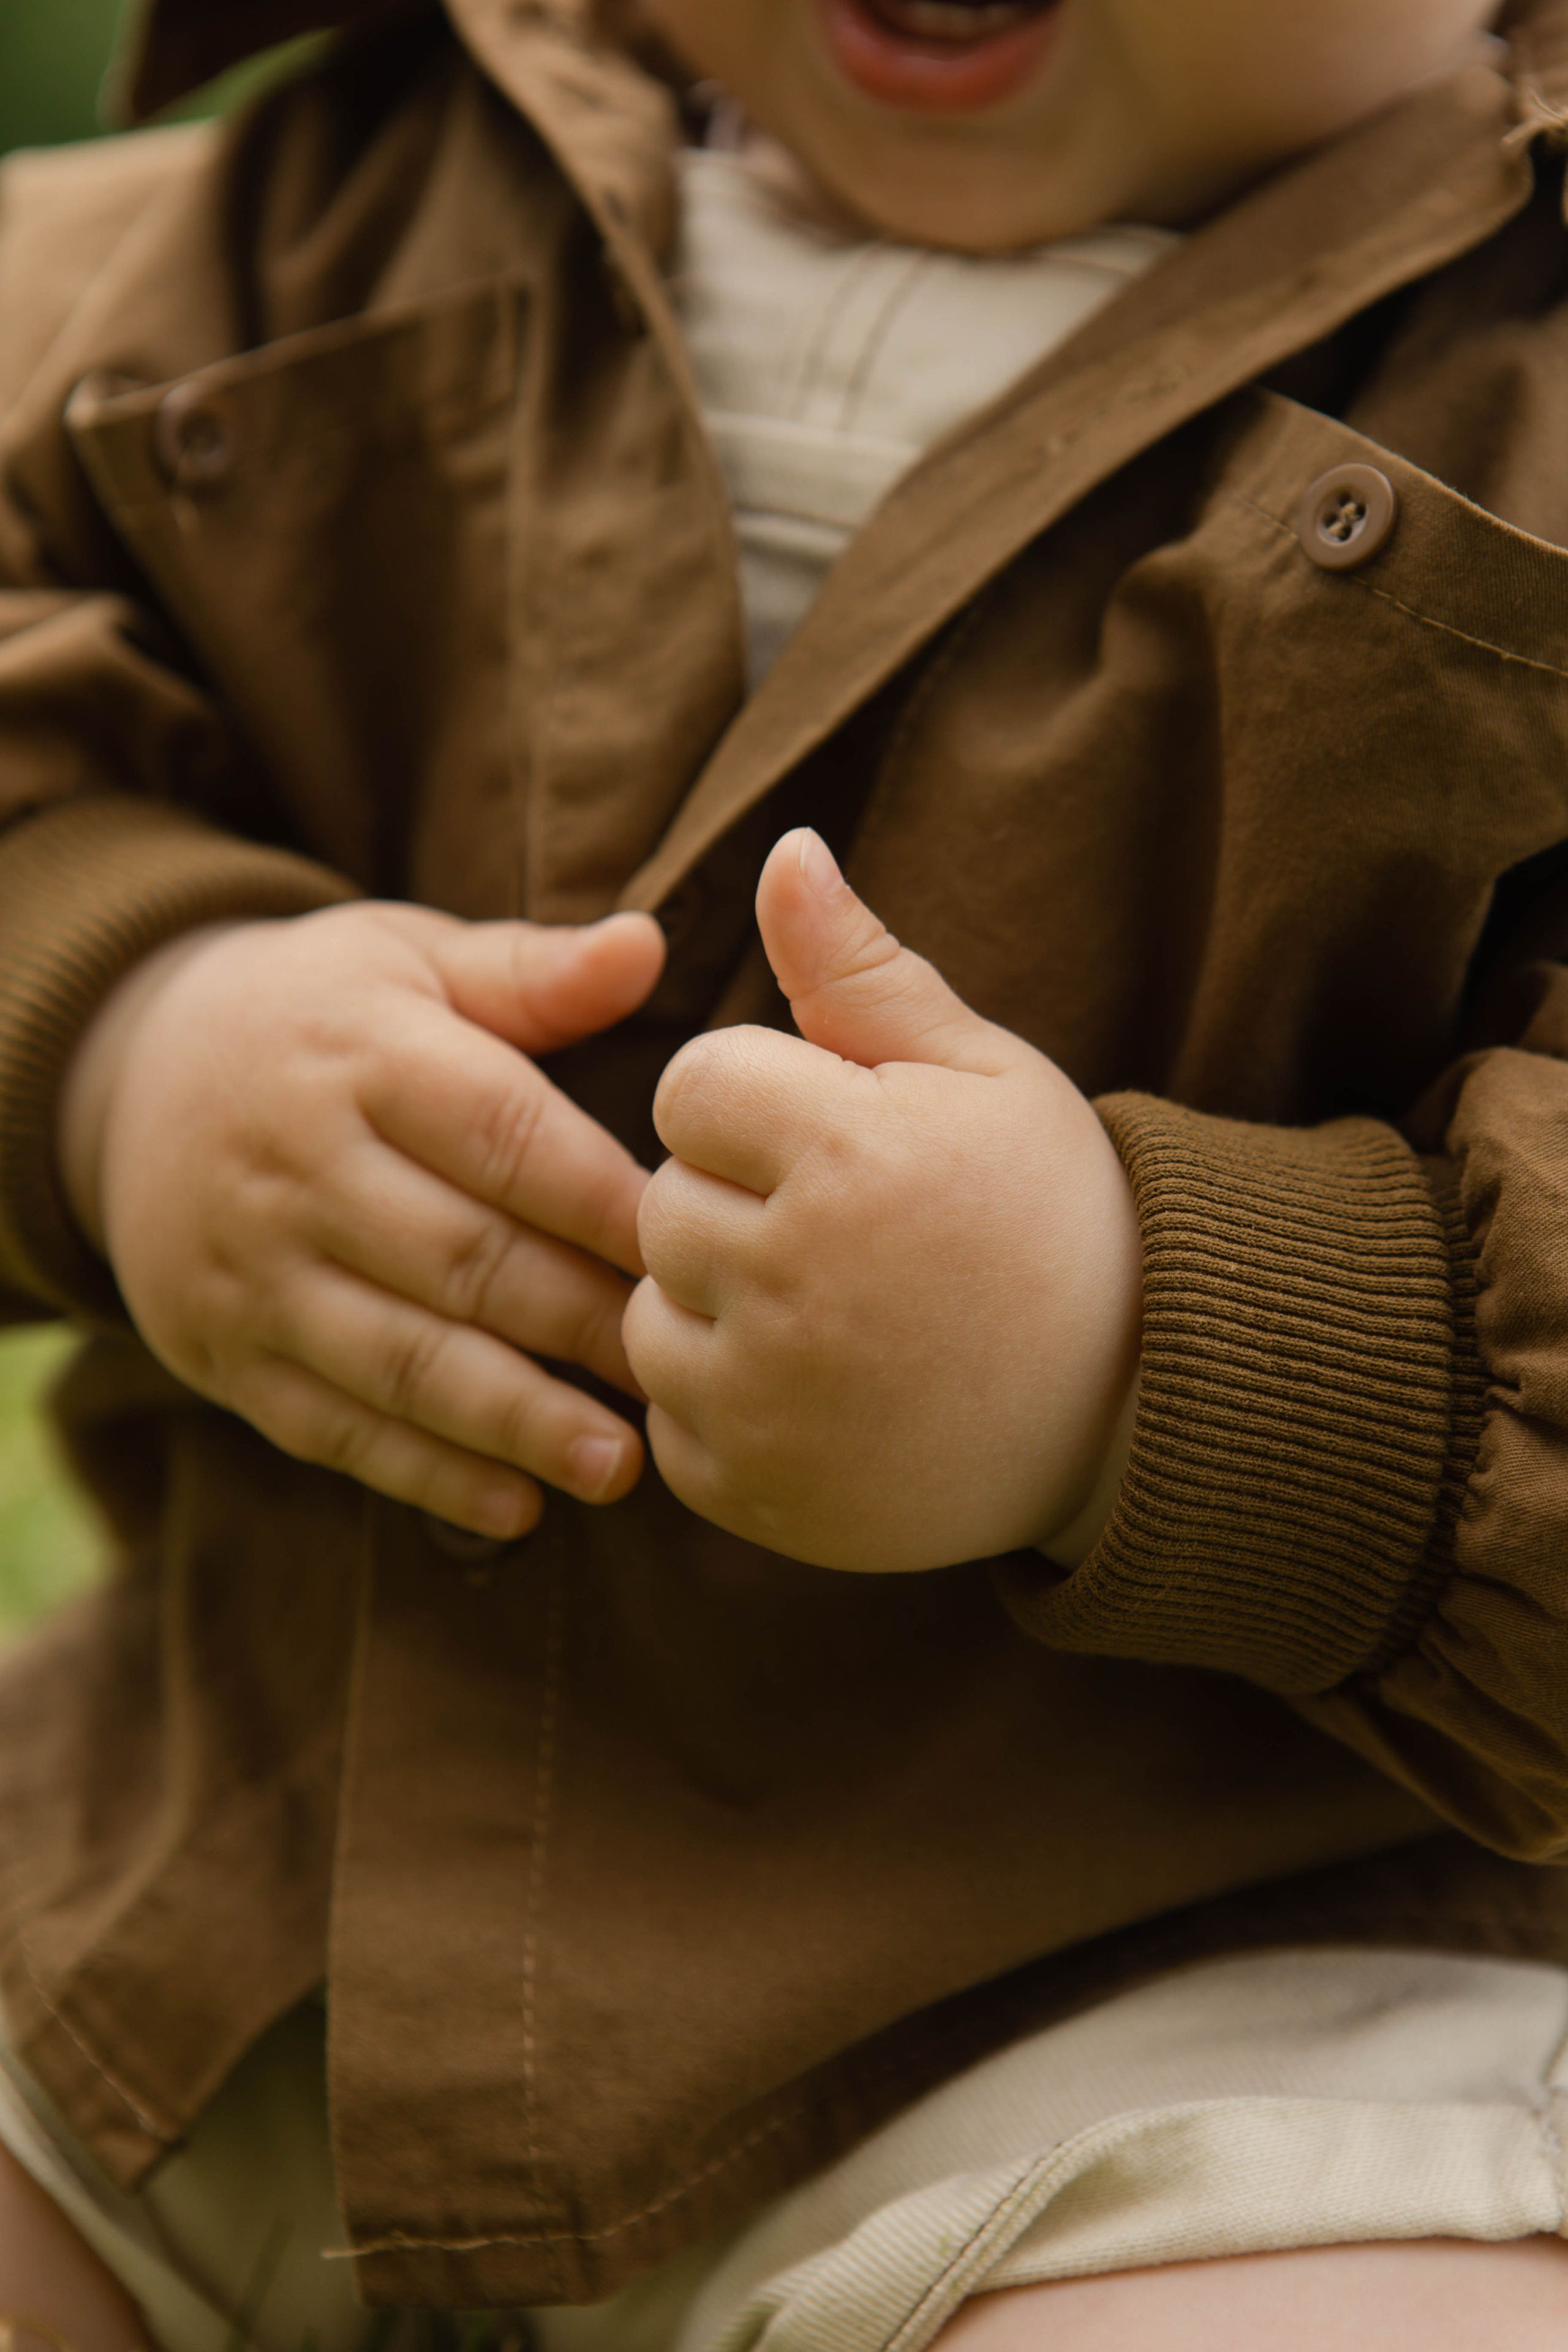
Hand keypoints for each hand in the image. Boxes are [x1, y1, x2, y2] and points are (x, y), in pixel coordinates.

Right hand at [59, 901, 666, 1538]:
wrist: (134, 1077)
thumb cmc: (326, 1014)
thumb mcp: (410, 960)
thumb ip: (531, 972)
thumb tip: (647, 945)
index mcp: (359, 1054)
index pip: (500, 1133)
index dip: (600, 1198)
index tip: (698, 1242)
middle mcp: (297, 1166)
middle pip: (460, 1258)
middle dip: (578, 1322)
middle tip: (683, 1367)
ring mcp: (252, 1271)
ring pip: (400, 1360)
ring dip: (515, 1420)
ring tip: (619, 1463)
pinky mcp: (225, 1354)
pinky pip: (332, 1429)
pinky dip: (426, 1474)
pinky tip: (518, 1506)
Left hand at [625, 831, 1141, 1570]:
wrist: (1130, 1406)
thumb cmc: (1051, 1215)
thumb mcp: (982, 1073)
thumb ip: (862, 970)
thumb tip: (785, 850)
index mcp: (849, 1155)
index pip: (693, 1087)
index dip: (761, 1106)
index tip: (838, 1142)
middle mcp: (796, 1284)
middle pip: (663, 1203)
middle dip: (737, 1205)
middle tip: (847, 1238)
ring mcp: (771, 1403)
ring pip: (652, 1316)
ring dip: (719, 1307)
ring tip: (834, 1314)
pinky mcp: (757, 1493)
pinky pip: (670, 1421)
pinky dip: (727, 1406)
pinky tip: (823, 1391)